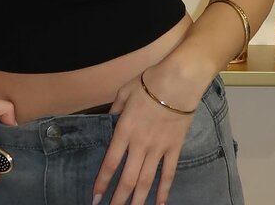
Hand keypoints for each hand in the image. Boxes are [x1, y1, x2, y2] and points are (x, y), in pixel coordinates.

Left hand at [92, 72, 196, 204]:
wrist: (178, 81)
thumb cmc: (149, 82)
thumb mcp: (124, 90)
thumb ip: (115, 107)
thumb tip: (110, 118)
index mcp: (125, 130)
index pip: (111, 162)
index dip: (103, 182)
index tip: (96, 197)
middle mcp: (140, 144)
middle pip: (128, 178)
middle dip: (119, 198)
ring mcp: (158, 148)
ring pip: (147, 180)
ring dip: (139, 199)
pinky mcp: (174, 148)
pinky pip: (168, 173)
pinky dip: (164, 189)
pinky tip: (160, 204)